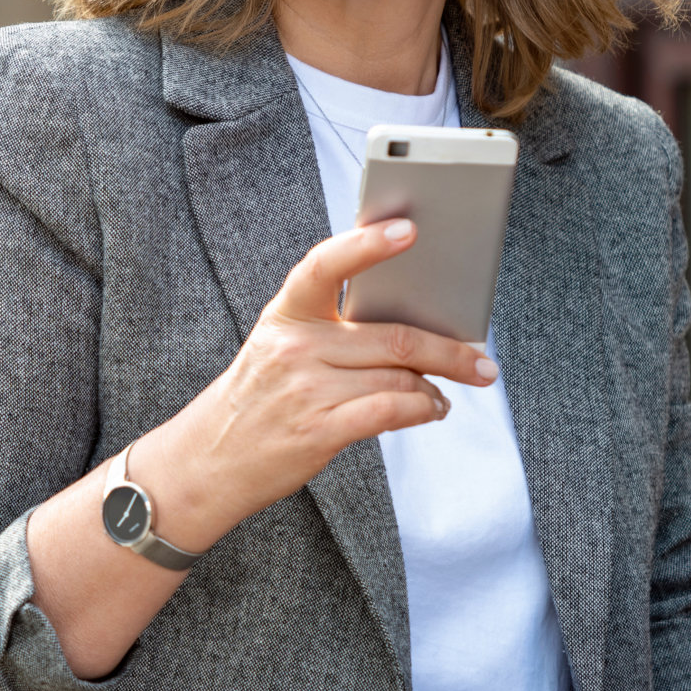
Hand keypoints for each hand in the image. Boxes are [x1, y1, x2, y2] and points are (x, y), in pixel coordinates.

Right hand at [136, 217, 497, 548]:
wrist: (209, 460)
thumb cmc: (257, 400)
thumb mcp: (278, 348)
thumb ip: (330, 330)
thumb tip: (408, 327)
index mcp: (285, 314)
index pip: (325, 264)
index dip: (368, 243)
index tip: (409, 230)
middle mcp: (295, 346)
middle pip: (394, 336)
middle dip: (449, 350)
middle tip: (481, 360)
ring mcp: (307, 388)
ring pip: (400, 377)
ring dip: (434, 389)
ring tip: (443, 395)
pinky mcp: (319, 429)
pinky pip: (391, 411)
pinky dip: (422, 410)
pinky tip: (429, 410)